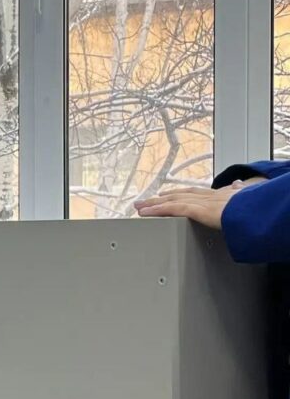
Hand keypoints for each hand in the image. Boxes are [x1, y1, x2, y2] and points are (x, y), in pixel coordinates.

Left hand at [133, 180, 260, 228]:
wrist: (259, 212)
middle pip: (178, 195)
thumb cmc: (254, 210)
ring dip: (153, 204)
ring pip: (172, 201)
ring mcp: (202, 202)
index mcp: (219, 196)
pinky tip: (146, 213)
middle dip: (159, 198)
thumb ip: (237, 196)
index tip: (166, 194)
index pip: (193, 193)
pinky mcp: (199, 210)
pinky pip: (174, 209)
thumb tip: (238, 185)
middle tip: (143, 201)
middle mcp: (208, 196)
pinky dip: (158, 211)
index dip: (177, 193)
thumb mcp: (244, 202)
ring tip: (139, 207)